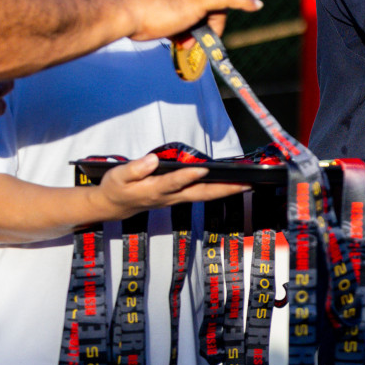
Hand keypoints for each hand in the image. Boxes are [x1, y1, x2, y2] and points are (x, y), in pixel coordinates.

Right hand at [92, 153, 249, 216]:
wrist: (116, 205)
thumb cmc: (118, 187)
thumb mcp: (118, 177)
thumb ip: (135, 168)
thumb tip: (152, 159)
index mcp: (154, 190)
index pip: (173, 182)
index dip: (187, 176)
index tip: (202, 168)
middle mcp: (170, 196)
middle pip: (201, 193)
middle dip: (224, 189)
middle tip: (246, 183)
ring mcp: (178, 198)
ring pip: (206, 195)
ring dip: (227, 190)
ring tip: (249, 182)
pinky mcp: (181, 196)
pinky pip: (204, 194)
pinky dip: (220, 190)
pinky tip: (233, 183)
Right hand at [118, 0, 262, 42]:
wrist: (120, 8)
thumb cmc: (127, 11)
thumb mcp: (148, 8)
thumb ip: (165, 13)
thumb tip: (174, 30)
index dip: (192, 10)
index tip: (178, 27)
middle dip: (203, 19)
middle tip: (185, 40)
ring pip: (215, 6)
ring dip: (207, 26)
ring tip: (187, 42)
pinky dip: (243, 0)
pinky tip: (257, 5)